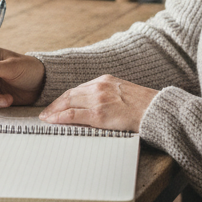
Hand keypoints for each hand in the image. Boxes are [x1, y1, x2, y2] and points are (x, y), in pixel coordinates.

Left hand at [39, 75, 157, 133]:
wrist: (156, 110)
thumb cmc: (144, 106)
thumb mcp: (123, 93)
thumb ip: (108, 96)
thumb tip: (95, 107)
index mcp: (105, 80)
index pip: (78, 89)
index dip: (65, 98)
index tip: (57, 104)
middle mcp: (99, 87)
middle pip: (70, 94)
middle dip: (56, 104)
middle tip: (46, 112)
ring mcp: (99, 100)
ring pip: (69, 103)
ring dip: (55, 111)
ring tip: (46, 118)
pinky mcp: (99, 114)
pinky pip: (74, 115)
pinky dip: (61, 117)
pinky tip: (54, 121)